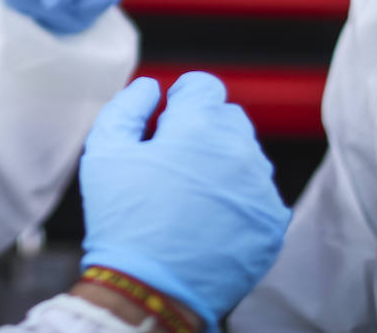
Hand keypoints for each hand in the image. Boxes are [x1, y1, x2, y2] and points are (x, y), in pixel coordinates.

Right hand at [79, 74, 289, 329]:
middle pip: (228, 118)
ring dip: (223, 163)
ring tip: (191, 194)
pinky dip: (238, 200)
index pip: (204, 86)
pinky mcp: (271, 223)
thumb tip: (150, 88)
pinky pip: (259, 195)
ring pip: (246, 156)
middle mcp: (239, 150)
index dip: (182, 96)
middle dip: (202, 129)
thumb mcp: (104, 152)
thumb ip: (127, 107)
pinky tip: (210, 218)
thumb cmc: (123, 221)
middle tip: (174, 161)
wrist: (150, 291)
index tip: (170, 116)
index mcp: (199, 126)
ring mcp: (260, 188)